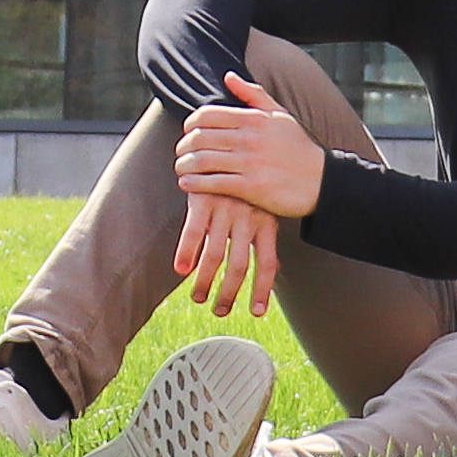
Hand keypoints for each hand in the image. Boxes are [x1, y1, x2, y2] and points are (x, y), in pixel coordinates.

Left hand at [167, 73, 327, 311]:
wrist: (321, 181)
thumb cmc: (298, 147)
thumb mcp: (279, 114)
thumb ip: (252, 94)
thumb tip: (228, 76)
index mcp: (254, 119)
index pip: (208, 115)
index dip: (190, 123)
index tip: (187, 132)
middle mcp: (250, 138)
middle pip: (200, 137)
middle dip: (183, 146)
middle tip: (179, 152)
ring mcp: (250, 163)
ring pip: (203, 160)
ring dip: (184, 165)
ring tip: (180, 169)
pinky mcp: (251, 187)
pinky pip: (213, 183)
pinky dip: (194, 184)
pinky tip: (186, 185)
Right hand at [172, 190, 289, 315]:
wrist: (228, 142)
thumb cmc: (248, 183)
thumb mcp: (265, 207)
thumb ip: (267, 238)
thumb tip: (276, 270)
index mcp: (266, 221)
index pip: (266, 264)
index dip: (262, 291)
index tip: (257, 313)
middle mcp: (247, 217)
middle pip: (238, 266)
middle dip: (228, 293)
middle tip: (220, 311)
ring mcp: (225, 208)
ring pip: (214, 254)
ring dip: (205, 281)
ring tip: (199, 297)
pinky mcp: (203, 199)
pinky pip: (193, 231)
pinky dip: (185, 253)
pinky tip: (180, 270)